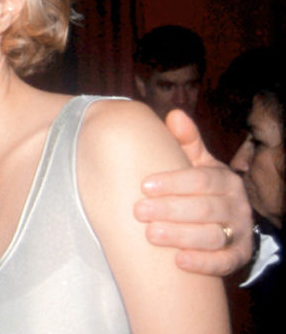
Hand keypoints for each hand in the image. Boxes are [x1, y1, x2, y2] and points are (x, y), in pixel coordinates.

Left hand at [134, 109, 253, 275]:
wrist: (218, 221)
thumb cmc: (197, 187)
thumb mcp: (194, 163)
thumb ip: (185, 141)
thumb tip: (174, 115)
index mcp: (225, 179)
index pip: (202, 179)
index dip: (174, 182)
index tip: (144, 185)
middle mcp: (237, 205)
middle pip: (205, 208)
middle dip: (170, 210)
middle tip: (139, 211)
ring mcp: (239, 231)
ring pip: (213, 236)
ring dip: (181, 236)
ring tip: (151, 235)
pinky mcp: (238, 255)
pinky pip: (225, 262)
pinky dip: (204, 263)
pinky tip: (179, 262)